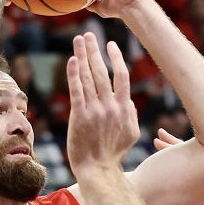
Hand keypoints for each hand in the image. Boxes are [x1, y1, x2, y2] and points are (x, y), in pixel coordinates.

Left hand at [66, 32, 139, 172]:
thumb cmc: (114, 154)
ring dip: (82, 56)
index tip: (110, 45)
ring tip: (79, 40)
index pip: (121, 76)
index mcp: (124, 108)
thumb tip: (128, 100)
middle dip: (95, 50)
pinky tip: (72, 60)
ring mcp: (94, 110)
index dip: (115, 58)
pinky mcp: (78, 116)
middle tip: (89, 34)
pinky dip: (74, 74)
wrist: (98, 170)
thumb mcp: (131, 134)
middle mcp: (110, 106)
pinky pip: (76, 90)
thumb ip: (131, 114)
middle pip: (102, 71)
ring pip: (88, 77)